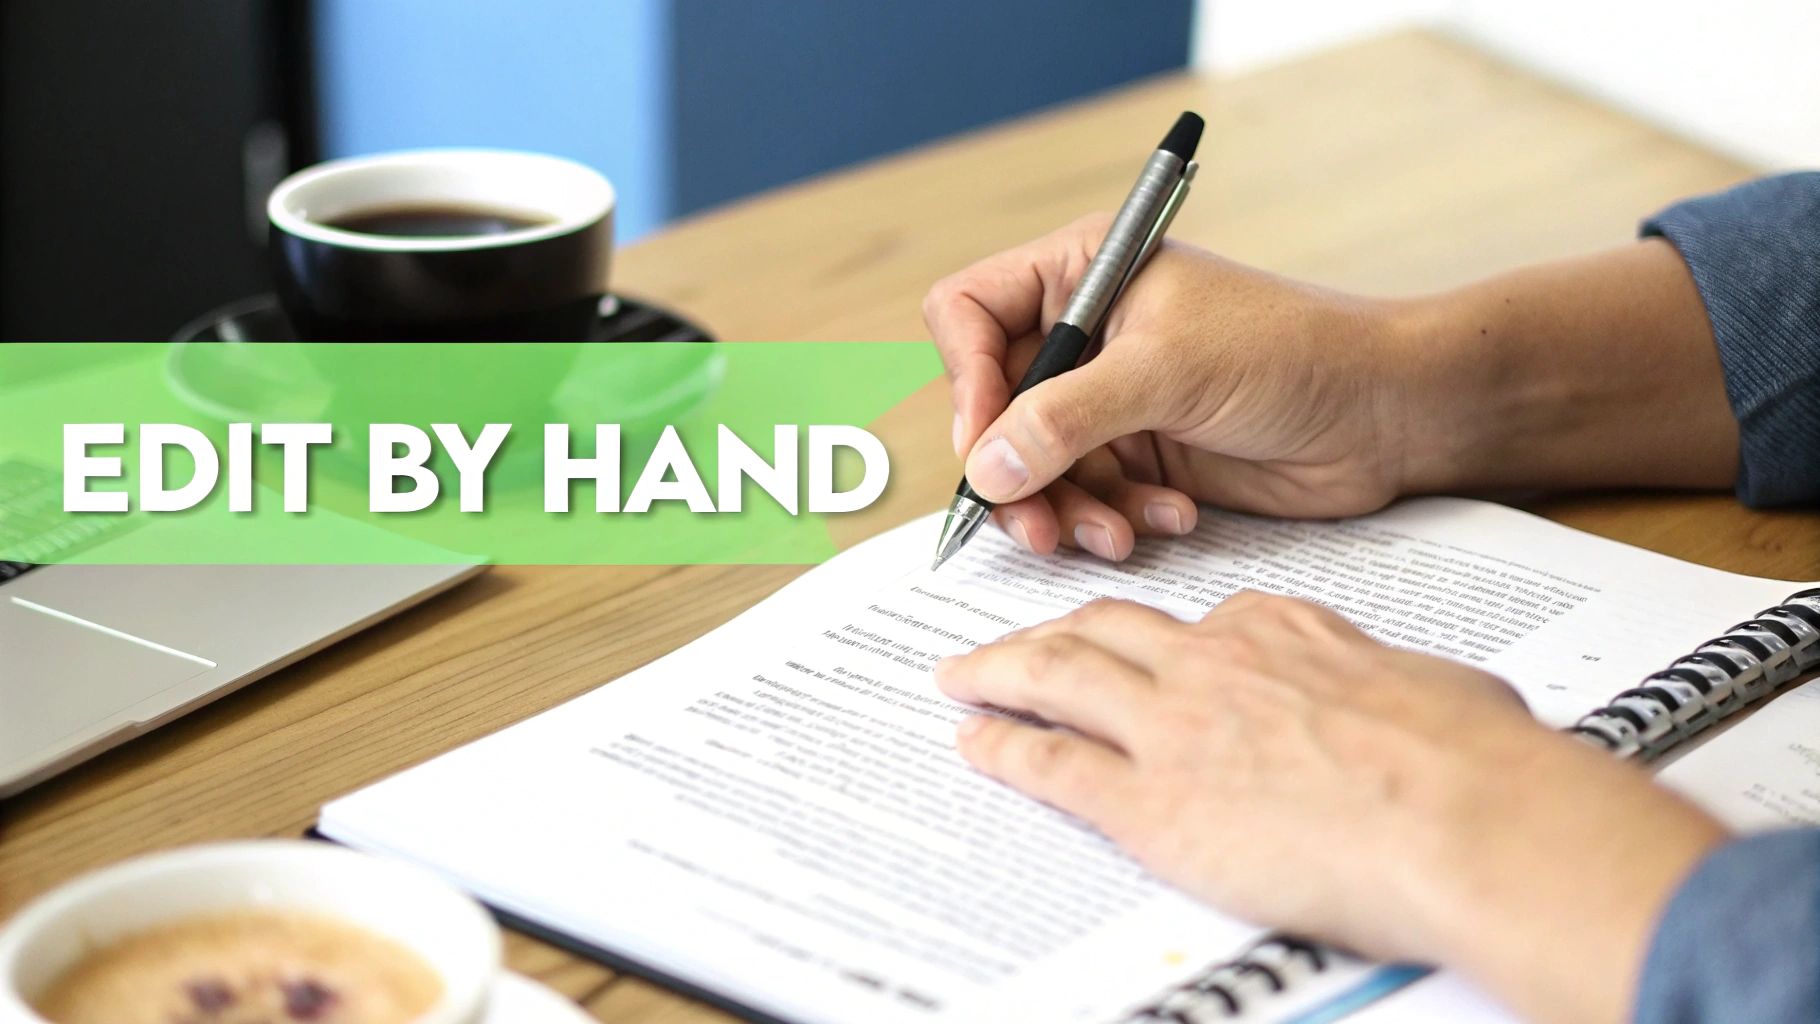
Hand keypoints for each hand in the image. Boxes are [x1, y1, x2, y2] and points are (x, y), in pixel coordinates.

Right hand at [923, 215, 1410, 559]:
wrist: (1384, 416)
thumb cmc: (1293, 353)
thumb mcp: (1169, 373)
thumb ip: (1068, 418)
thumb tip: (985, 466)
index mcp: (1081, 274)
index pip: (968, 314)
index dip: (967, 381)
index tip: (988, 445)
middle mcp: (1084, 335)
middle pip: (992, 408)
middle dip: (1016, 473)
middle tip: (1038, 526)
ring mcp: (1109, 400)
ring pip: (1033, 467)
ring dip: (1068, 510)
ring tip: (1116, 534)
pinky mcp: (1139, 457)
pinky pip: (1086, 499)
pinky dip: (1115, 519)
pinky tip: (1170, 516)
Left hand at [934, 593, 1728, 1022]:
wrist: (1468, 820)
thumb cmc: (1478, 765)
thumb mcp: (1445, 693)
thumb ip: (1399, 690)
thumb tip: (1424, 704)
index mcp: (1287, 635)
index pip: (1198, 622)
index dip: (1152, 636)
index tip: (1133, 643)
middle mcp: (1216, 666)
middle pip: (1104, 631)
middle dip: (1048, 634)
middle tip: (1010, 642)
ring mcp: (1176, 729)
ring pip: (1057, 677)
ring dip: (998, 672)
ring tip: (962, 675)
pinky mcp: (1152, 804)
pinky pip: (1053, 765)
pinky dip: (1003, 749)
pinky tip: (975, 744)